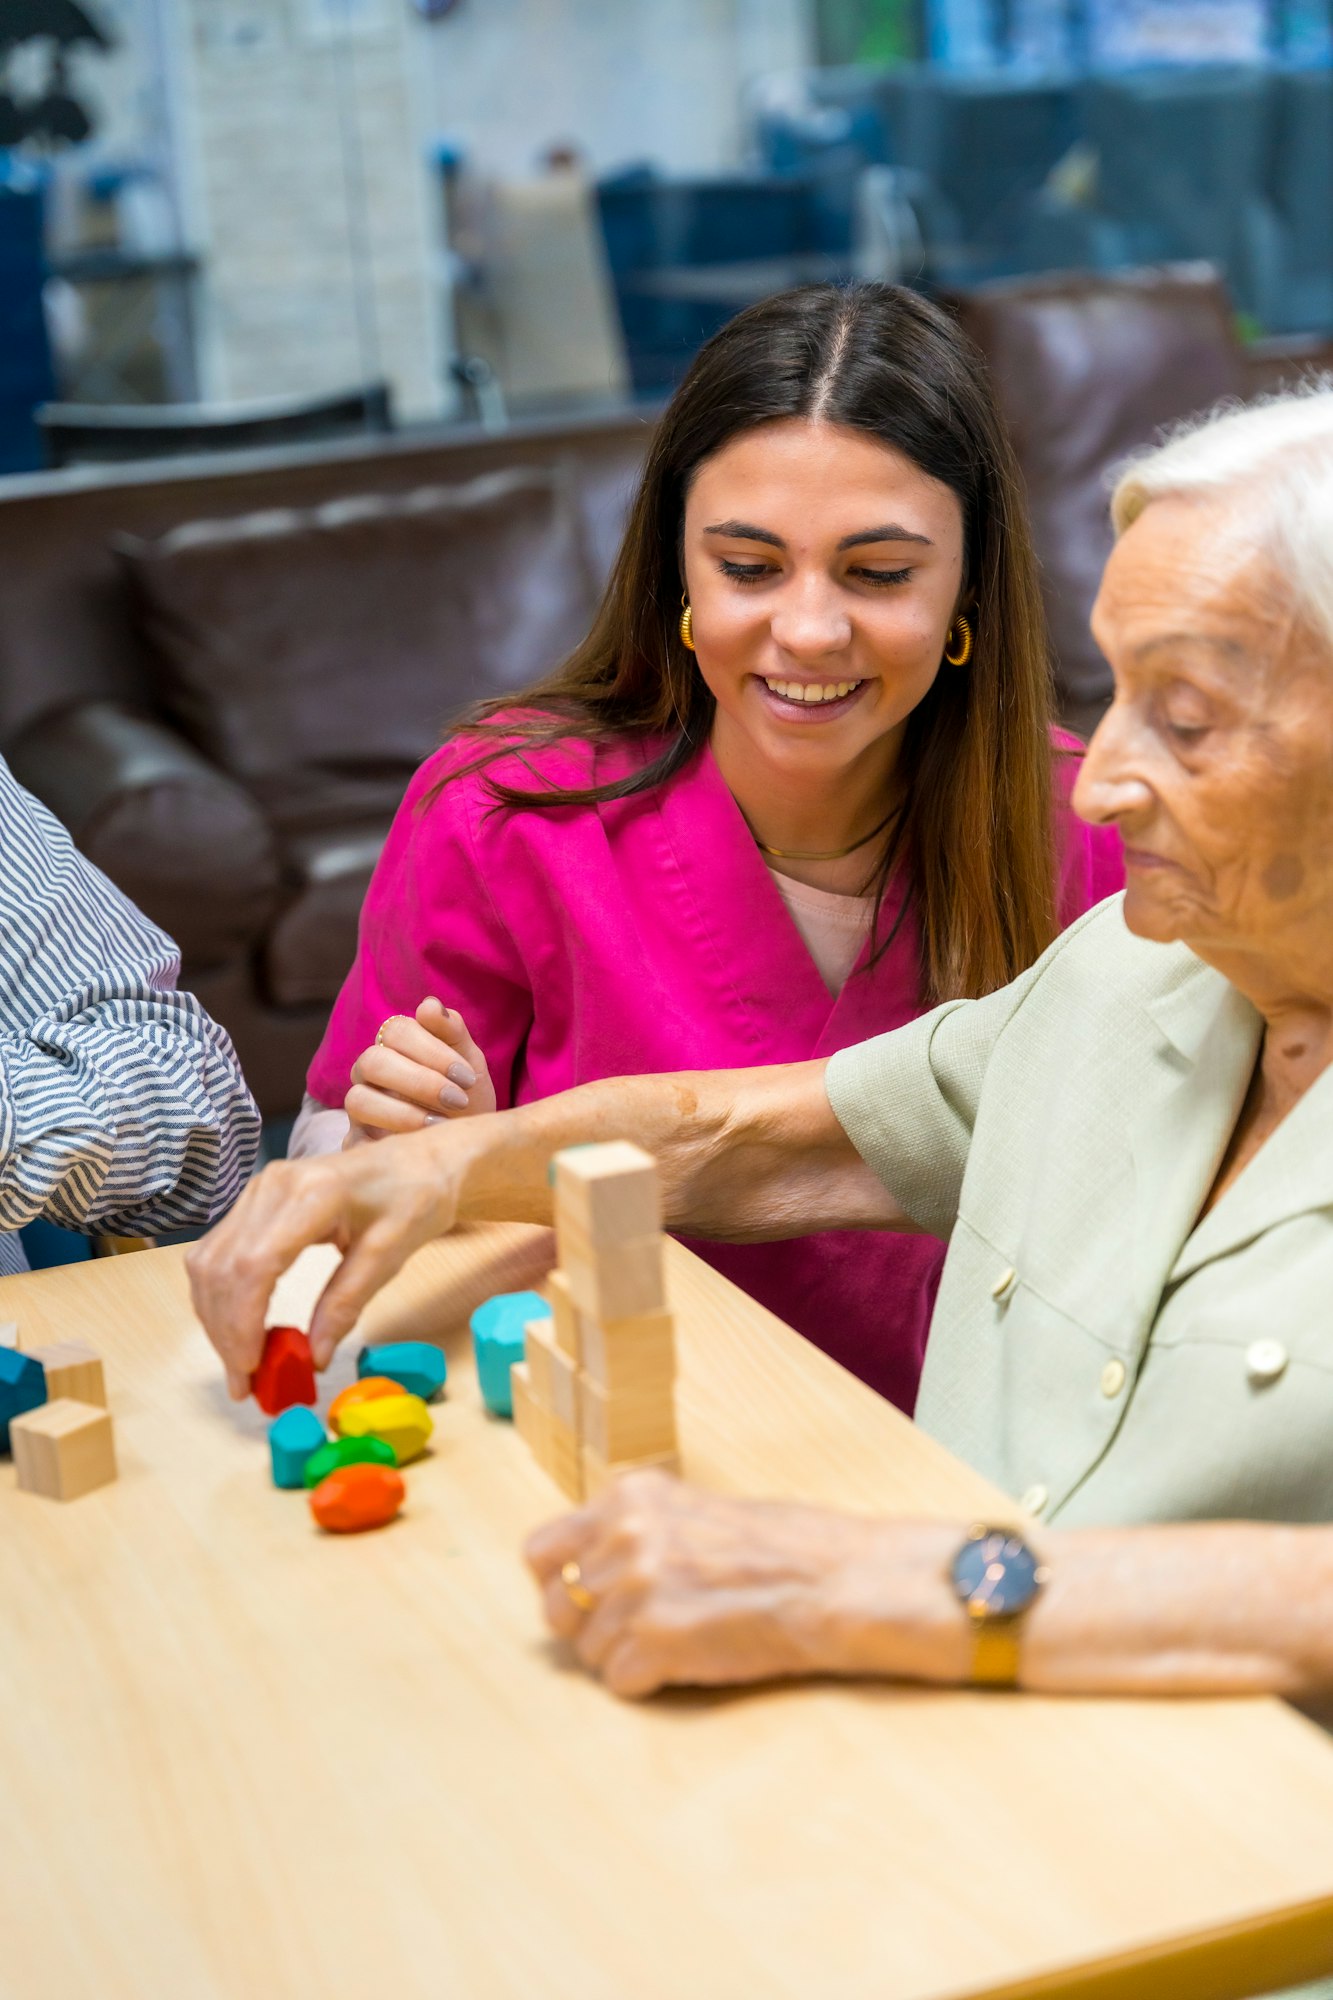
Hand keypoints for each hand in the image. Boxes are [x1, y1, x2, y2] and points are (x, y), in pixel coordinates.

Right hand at [186, 1125, 463, 1399]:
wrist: (418, 1160)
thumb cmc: (413, 1200)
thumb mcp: (390, 1255)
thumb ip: (347, 1304)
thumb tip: (314, 1358)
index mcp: (312, 1194)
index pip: (254, 1265)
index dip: (242, 1322)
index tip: (250, 1369)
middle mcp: (272, 1186)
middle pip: (222, 1268)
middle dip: (225, 1331)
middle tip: (243, 1384)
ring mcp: (258, 1189)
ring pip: (209, 1262)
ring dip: (216, 1318)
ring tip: (240, 1363)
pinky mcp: (254, 1200)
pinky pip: (219, 1252)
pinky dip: (221, 1296)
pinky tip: (239, 1328)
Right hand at [345, 999, 495, 1142]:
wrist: (467, 1147)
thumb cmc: (465, 1099)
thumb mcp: (470, 1065)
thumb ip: (453, 1032)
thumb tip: (429, 1005)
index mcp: (393, 1047)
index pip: (396, 1031)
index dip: (432, 1051)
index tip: (467, 1077)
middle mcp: (369, 1074)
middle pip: (372, 1061)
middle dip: (420, 1081)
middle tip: (458, 1100)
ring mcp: (359, 1110)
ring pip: (358, 1099)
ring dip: (403, 1113)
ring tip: (441, 1126)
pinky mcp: (357, 1145)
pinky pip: (355, 1143)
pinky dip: (388, 1144)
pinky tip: (420, 1147)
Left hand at [524, 1472, 968, 1698]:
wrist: (829, 1581)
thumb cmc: (776, 1547)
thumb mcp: (689, 1510)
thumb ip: (632, 1529)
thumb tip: (581, 1567)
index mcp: (628, 1498)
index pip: (540, 1550)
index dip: (557, 1583)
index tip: (582, 1597)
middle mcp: (623, 1536)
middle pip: (558, 1607)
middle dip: (590, 1627)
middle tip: (634, 1630)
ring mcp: (636, 1589)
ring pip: (587, 1651)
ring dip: (622, 1657)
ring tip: (676, 1643)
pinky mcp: (655, 1641)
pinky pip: (617, 1681)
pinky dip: (646, 1683)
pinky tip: (685, 1664)